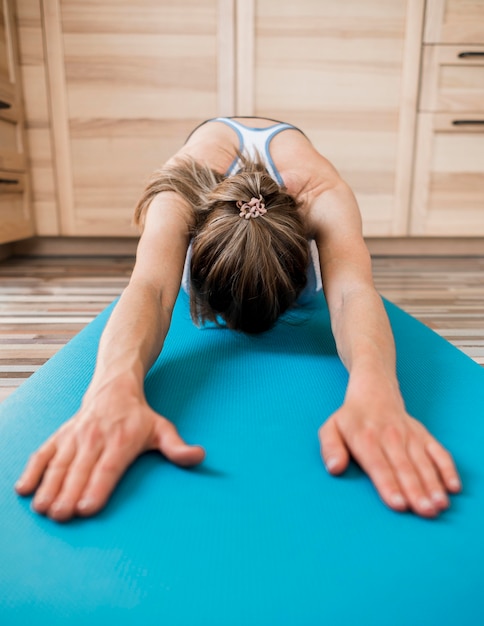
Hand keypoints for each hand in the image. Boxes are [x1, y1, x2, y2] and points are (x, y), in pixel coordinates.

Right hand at [14, 376, 204, 521]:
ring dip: (49, 486)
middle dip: (69, 493)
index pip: (108, 468)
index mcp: (121, 440)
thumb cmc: (139, 415)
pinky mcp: (61, 435)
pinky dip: (33, 469)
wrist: (114, 386)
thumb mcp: (162, 428)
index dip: (97, 488)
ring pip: (59, 462)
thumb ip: (177, 447)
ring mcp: (76, 435)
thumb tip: (199, 456)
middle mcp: (96, 437)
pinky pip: (44, 452)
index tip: (87, 508)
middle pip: (80, 469)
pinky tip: (24, 489)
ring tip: (43, 509)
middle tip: (61, 516)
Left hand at [318, 397, 460, 517]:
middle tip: (424, 512)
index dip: (388, 485)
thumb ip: (329, 448)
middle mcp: (390, 436)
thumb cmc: (350, 418)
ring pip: (423, 462)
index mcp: (365, 437)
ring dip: (432, 484)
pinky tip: (453, 487)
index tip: (398, 504)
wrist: (374, 390)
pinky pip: (439, 452)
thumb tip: (334, 468)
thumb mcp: (330, 428)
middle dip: (415, 491)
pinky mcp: (424, 435)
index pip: (378, 465)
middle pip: (404, 467)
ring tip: (439, 505)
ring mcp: (410, 435)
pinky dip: (448, 468)